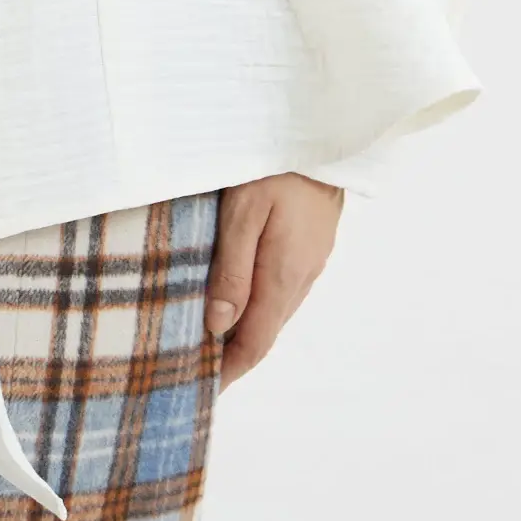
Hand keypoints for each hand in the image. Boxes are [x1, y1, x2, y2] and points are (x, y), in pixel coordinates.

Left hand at [203, 172, 344, 384]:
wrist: (324, 130)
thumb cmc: (277, 164)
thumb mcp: (244, 212)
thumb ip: (232, 269)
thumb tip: (218, 327)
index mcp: (284, 276)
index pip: (255, 342)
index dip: (230, 370)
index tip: (203, 390)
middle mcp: (302, 277)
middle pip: (265, 332)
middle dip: (233, 356)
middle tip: (196, 370)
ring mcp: (310, 261)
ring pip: (273, 310)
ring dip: (245, 330)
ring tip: (209, 340)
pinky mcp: (309, 245)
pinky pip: (280, 288)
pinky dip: (256, 305)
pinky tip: (236, 299)